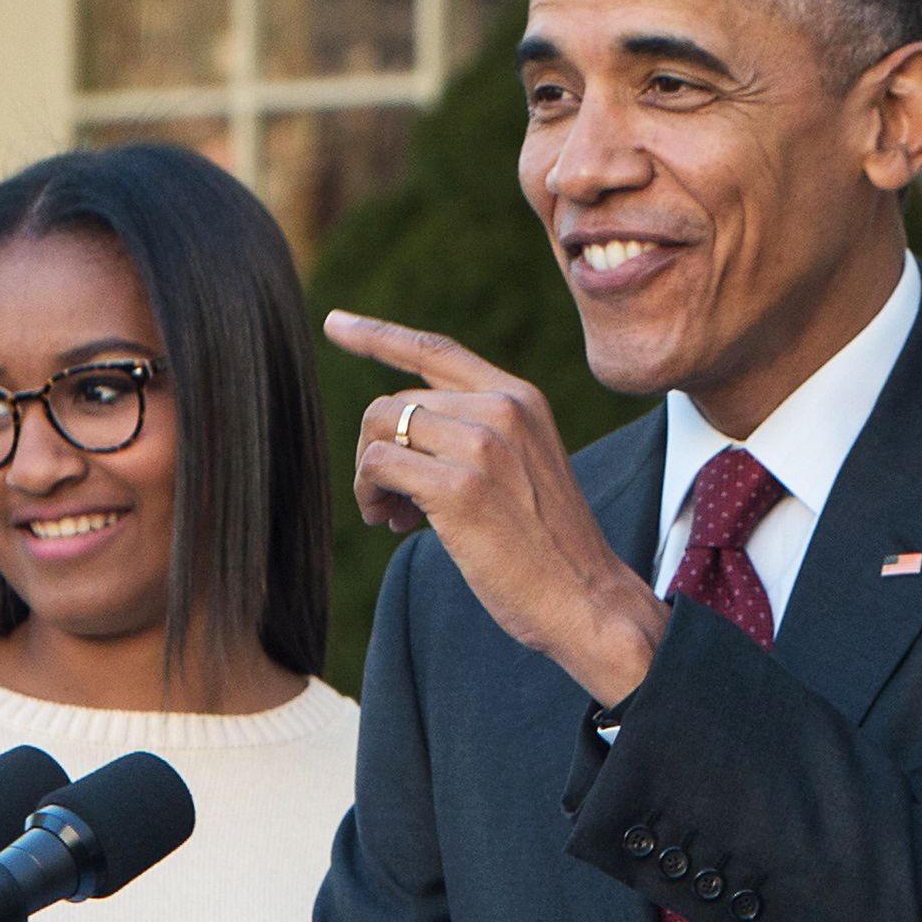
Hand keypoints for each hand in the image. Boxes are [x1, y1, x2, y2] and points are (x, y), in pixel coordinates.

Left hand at [328, 310, 668, 703]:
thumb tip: (397, 434)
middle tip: (393, 504)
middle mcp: (503, 408)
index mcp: (521, 398)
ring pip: (380, 427)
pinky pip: (378, 465)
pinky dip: (371, 494)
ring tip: (391, 514)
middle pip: (395, 402)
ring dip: (368, 475)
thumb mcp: (524, 466)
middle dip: (379, 451)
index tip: (334, 323)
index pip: (436, 351)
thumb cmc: (548, 548)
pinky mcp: (460, 486)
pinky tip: (394, 524)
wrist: (587, 599)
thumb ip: (477, 434)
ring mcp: (483, 444)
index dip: (377, 335)